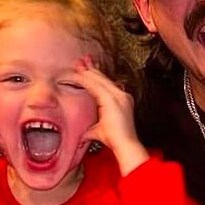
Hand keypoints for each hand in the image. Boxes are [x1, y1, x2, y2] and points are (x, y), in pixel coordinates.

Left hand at [74, 58, 145, 173]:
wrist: (125, 144)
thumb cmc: (116, 140)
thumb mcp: (100, 131)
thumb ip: (91, 131)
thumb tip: (83, 136)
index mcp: (122, 100)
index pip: (107, 84)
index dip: (96, 76)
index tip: (88, 69)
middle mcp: (122, 96)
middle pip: (104, 79)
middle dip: (92, 70)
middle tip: (81, 60)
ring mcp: (119, 96)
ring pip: (100, 80)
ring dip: (88, 72)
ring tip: (78, 65)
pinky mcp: (112, 99)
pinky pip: (96, 86)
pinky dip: (87, 80)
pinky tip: (79, 75)